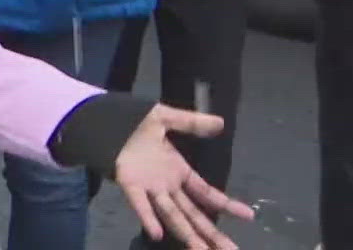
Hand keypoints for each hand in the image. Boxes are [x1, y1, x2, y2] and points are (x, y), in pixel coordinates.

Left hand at [112, 105, 254, 247]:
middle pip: (194, 214)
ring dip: (187, 234)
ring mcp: (150, 187)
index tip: (250, 216)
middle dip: (212, 233)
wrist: (103, 119)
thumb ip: (192, 122)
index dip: (227, 204)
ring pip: (173, 215)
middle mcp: (167, 185)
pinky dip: (148, 217)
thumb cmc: (133, 121)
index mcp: (178, 171)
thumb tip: (221, 123)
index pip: (207, 193)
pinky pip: (140, 203)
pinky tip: (158, 233)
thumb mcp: (166, 118)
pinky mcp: (130, 183)